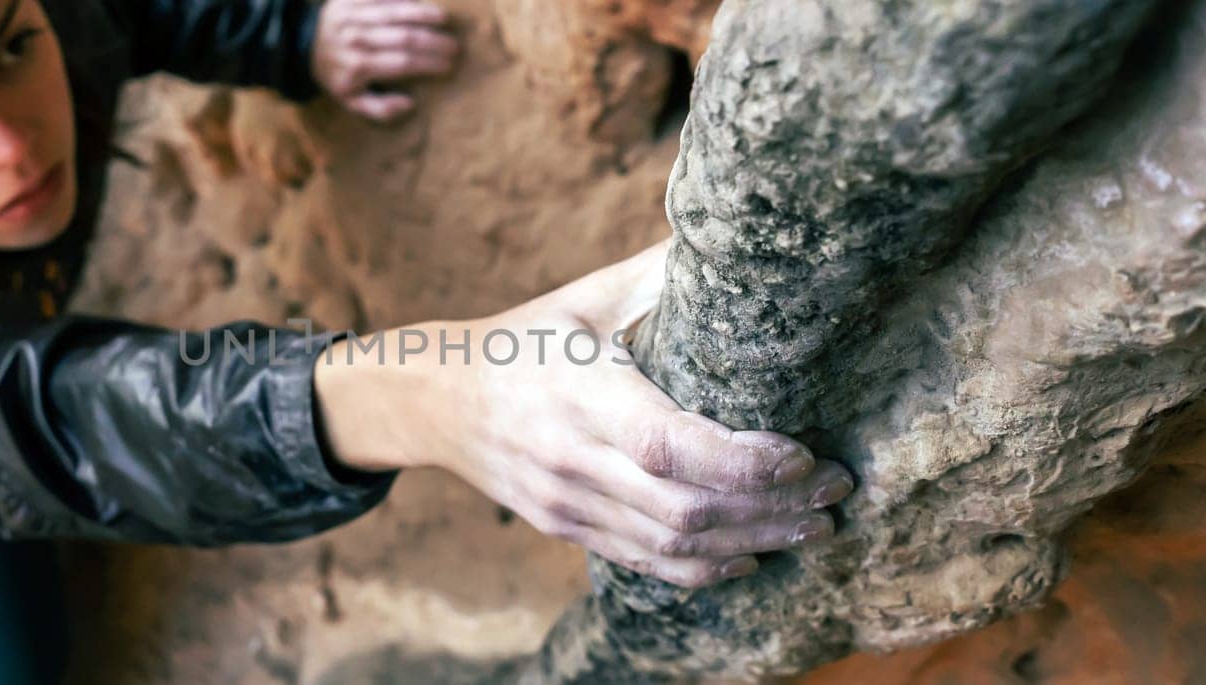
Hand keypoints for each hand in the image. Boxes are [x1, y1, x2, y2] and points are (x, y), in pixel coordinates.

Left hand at [311, 0, 459, 122]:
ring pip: (395, 13)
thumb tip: (410, 104)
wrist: (302, 46)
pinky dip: (403, 0)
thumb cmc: (335, 76)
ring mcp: (353, 16)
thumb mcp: (351, 102)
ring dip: (423, 14)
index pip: (403, 63)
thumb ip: (381, 109)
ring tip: (443, 19)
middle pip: (404, 38)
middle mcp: (357, 39)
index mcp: (359, 66)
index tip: (448, 66)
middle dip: (433, 42)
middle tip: (454, 46)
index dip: (429, 64)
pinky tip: (420, 4)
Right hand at [314, 241, 854, 587]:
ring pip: (672, 545)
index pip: (671, 445)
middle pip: (686, 508)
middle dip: (774, 508)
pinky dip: (704, 567)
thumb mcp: (585, 297)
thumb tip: (736, 235)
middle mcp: (572, 457)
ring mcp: (567, 502)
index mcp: (581, 392)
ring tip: (813, 528)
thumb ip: (657, 275)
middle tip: (836, 491)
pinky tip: (749, 554)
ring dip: (753, 541)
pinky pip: (643, 562)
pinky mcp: (565, 528)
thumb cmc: (525, 338)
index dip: (745, 461)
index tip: (805, 454)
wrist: (435, 399)